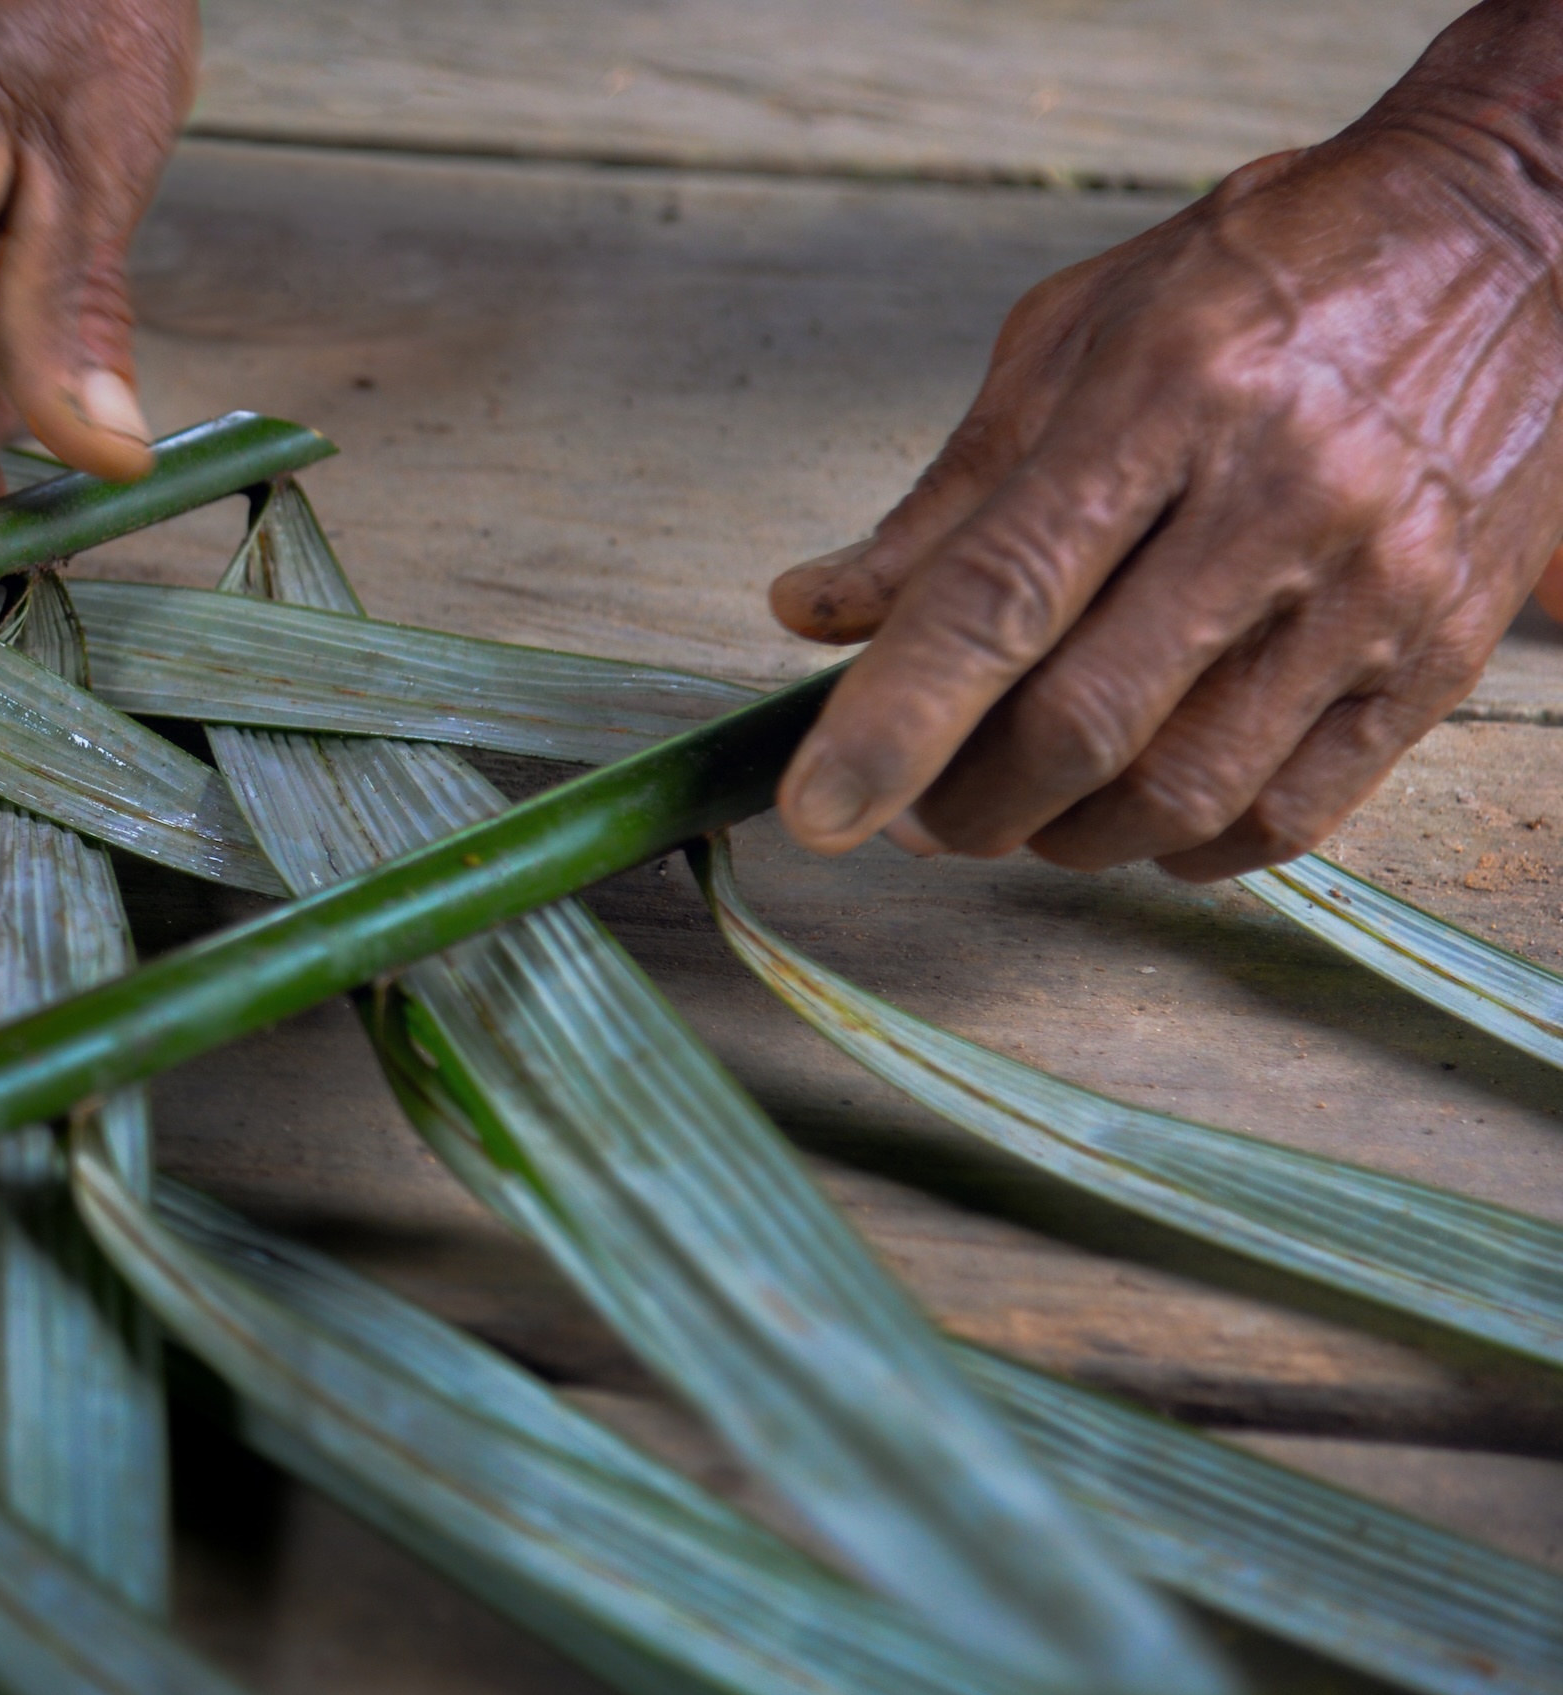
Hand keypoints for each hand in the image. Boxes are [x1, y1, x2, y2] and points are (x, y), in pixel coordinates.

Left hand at [768, 2, 1562, 880]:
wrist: (1513, 234)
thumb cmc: (1263, 275)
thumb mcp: (1079, 331)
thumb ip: (949, 492)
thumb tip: (815, 613)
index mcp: (1168, 397)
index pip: (1000, 598)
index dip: (892, 724)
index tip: (815, 811)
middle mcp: (1281, 497)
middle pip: (1083, 723)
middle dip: (965, 803)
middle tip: (912, 813)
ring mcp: (1376, 585)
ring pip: (1182, 793)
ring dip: (1064, 837)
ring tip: (1015, 810)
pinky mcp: (1442, 652)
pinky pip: (1290, 813)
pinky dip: (1183, 845)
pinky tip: (1132, 813)